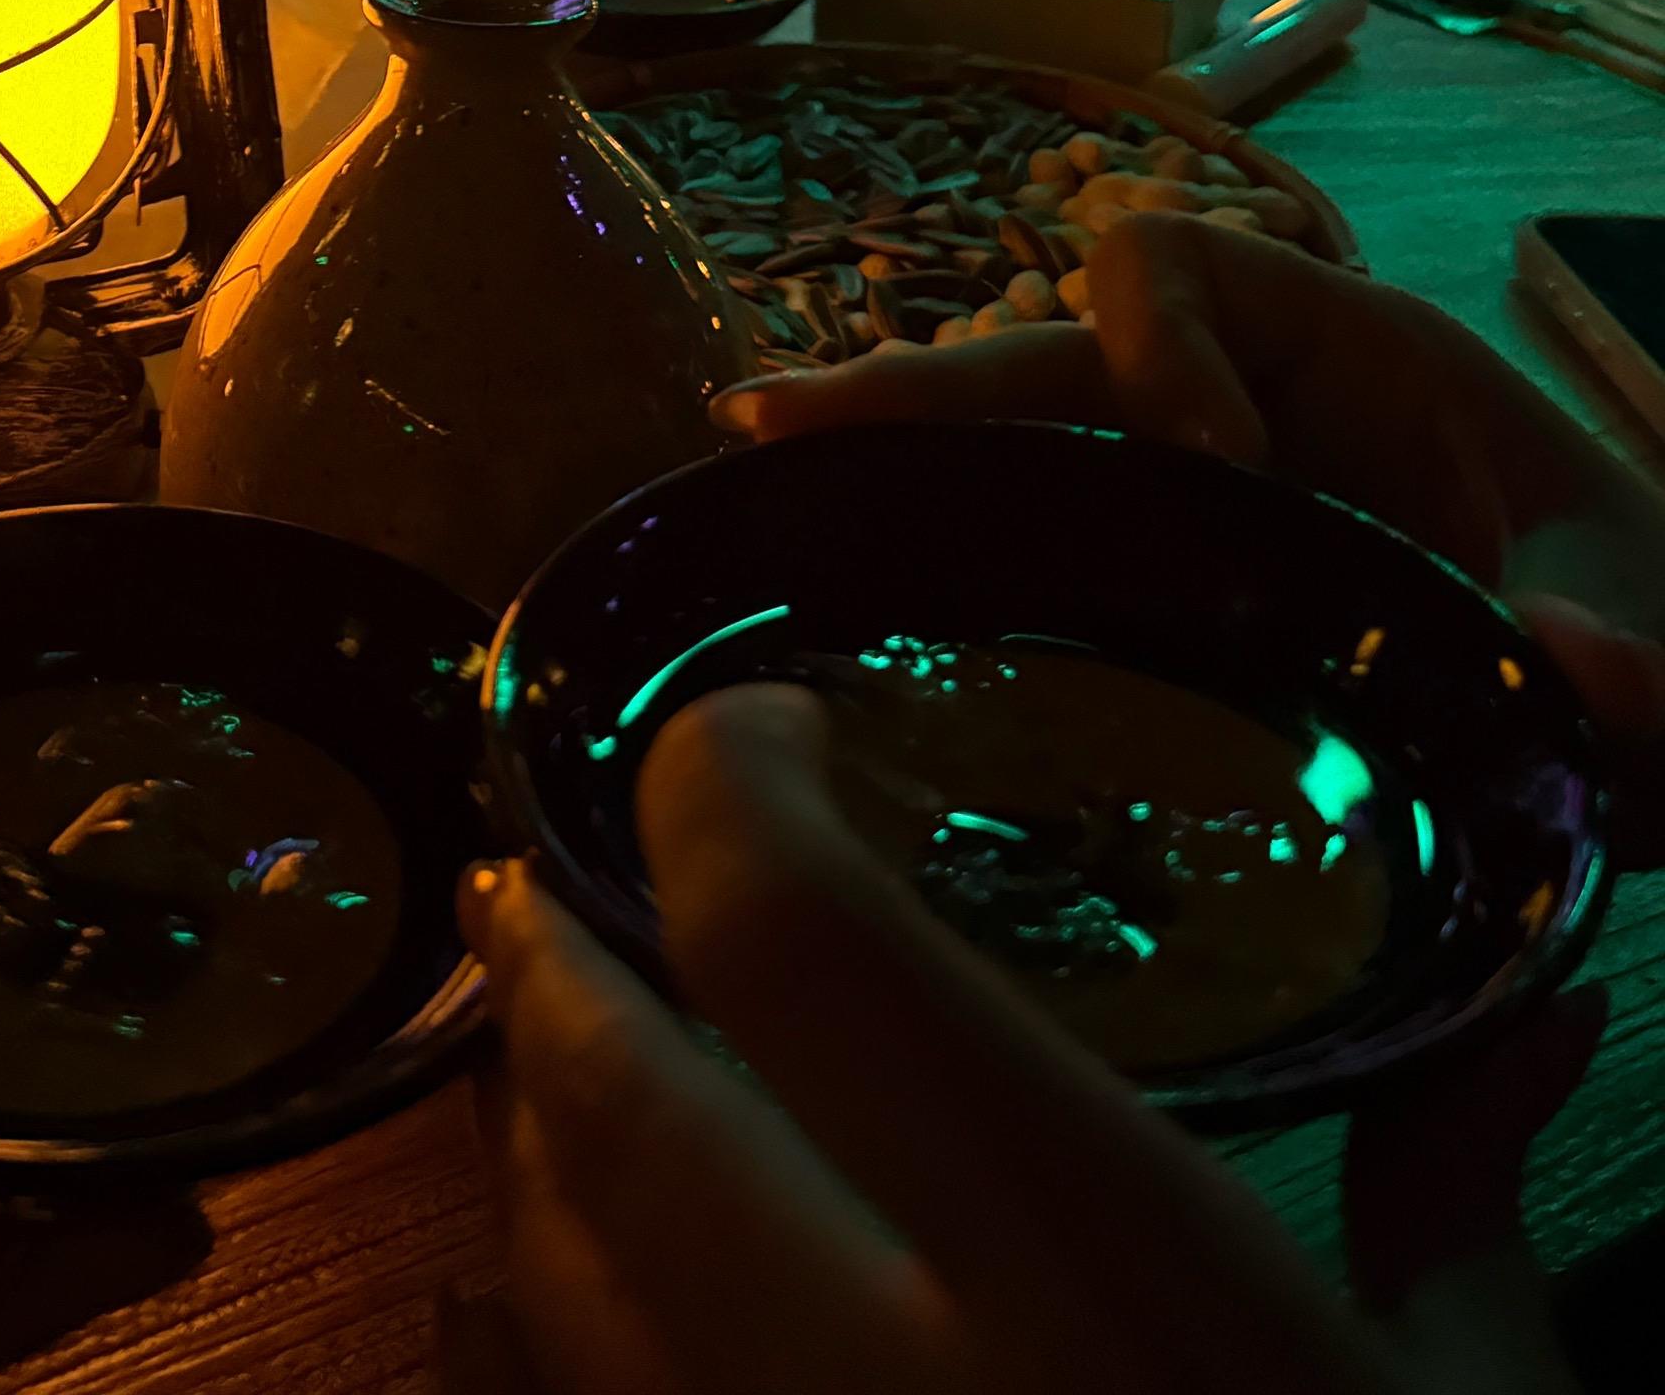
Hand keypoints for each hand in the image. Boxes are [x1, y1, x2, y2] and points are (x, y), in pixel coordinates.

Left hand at [463, 687, 1401, 1394]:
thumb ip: (1464, 1192)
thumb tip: (1522, 1012)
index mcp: (1093, 1274)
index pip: (802, 936)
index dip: (727, 785)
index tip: (753, 729)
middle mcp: (889, 1388)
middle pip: (611, 1100)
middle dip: (554, 958)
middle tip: (552, 877)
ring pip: (550, 1282)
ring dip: (536, 1135)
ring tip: (560, 1043)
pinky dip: (564, 1328)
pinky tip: (606, 1277)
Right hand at [713, 215, 1664, 845]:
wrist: (1645, 678)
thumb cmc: (1660, 609)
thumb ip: (1644, 665)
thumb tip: (1569, 670)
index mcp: (1358, 358)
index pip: (1187, 267)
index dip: (1161, 346)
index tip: (1212, 474)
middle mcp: (1247, 404)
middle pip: (1052, 351)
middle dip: (923, 388)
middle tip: (771, 432)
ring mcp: (1198, 500)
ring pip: (1021, 445)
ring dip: (895, 456)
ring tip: (751, 483)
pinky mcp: (1172, 596)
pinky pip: (1042, 543)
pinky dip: (943, 549)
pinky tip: (837, 587)